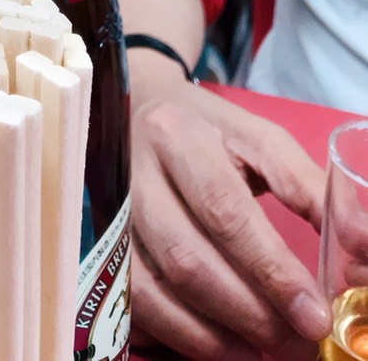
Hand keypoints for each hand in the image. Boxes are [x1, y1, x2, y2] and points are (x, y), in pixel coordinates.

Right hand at [130, 80, 330, 358]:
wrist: (142, 109)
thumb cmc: (211, 131)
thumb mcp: (263, 140)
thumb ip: (312, 189)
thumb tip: (360, 244)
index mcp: (179, 136)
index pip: (225, 211)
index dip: (271, 269)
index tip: (314, 313)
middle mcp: (136, 174)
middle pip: (189, 258)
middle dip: (250, 311)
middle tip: (300, 341)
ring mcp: (113, 213)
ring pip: (157, 289)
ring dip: (217, 334)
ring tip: (267, 348)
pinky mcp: (104, 243)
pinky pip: (135, 304)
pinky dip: (180, 336)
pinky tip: (222, 345)